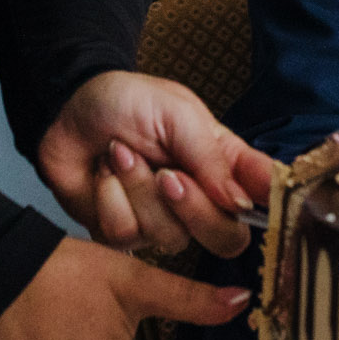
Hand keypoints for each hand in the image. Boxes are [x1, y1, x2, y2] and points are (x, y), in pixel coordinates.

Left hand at [37, 70, 276, 256]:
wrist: (68, 109)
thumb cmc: (126, 101)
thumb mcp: (175, 111)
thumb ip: (209, 156)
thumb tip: (239, 202)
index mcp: (223, 164)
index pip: (263, 196)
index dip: (270, 205)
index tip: (258, 199)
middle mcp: (199, 198)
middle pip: (225, 238)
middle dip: (193, 208)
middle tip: (167, 175)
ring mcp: (162, 220)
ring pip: (170, 237)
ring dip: (138, 190)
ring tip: (122, 154)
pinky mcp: (125, 233)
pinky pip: (127, 236)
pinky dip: (111, 198)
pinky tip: (105, 174)